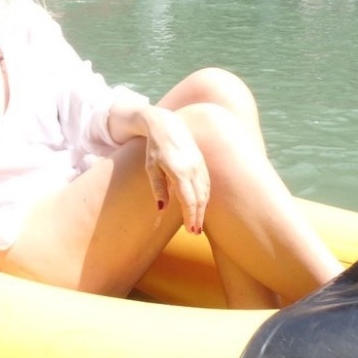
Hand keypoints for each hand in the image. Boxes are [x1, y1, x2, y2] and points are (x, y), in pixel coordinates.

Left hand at [139, 108, 210, 233]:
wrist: (166, 125)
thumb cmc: (155, 147)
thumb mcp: (151, 168)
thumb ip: (158, 188)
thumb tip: (162, 209)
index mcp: (179, 172)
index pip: (189, 200)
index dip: (190, 216)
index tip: (190, 230)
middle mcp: (193, 169)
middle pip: (199, 199)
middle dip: (198, 217)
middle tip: (195, 232)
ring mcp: (199, 165)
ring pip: (205, 192)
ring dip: (203, 209)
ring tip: (198, 223)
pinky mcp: (201, 162)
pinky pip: (206, 183)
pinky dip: (205, 196)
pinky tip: (202, 205)